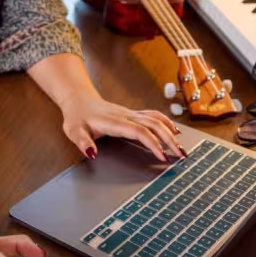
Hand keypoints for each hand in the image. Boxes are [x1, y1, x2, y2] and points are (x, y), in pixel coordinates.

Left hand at [61, 96, 183, 161]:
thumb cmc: (76, 117)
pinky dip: (166, 122)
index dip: (153, 143)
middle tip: (180, 156)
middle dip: (169, 140)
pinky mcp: (132, 113)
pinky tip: (174, 130)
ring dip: (171, 132)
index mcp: (114, 122)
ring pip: (156, 119)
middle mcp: (126, 116)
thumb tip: (91, 153)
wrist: (78, 100)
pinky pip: (153, 115)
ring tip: (181, 148)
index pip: (139, 132)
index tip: (162, 156)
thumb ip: (82, 142)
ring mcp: (130, 113)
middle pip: (154, 125)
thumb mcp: (73, 131)